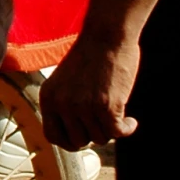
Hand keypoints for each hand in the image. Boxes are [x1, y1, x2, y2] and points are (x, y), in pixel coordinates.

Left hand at [40, 30, 140, 148]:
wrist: (106, 36)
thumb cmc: (90, 58)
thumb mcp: (65, 82)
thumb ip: (65, 106)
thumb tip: (77, 138)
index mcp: (48, 97)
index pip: (52, 136)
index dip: (70, 142)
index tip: (84, 138)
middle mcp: (62, 104)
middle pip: (79, 141)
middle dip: (93, 134)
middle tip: (104, 122)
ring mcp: (83, 106)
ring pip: (100, 137)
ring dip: (111, 129)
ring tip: (116, 113)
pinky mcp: (107, 105)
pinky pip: (118, 132)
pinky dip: (127, 129)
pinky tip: (131, 121)